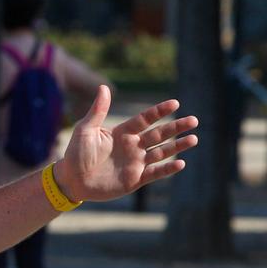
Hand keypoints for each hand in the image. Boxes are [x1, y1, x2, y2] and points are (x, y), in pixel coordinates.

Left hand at [56, 87, 199, 203]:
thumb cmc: (76, 153)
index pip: (145, 119)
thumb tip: (104, 87)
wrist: (72, 180)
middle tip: (194, 120)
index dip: (160, 111)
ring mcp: (135, 163)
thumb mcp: (86, 130)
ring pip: (162, 152)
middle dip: (176, 127)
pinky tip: (181, 163)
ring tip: (194, 139)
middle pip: (159, 134)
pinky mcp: (135, 179)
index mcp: (122, 132)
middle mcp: (132, 146)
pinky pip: (155, 173)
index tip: (175, 103)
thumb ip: (98, 111)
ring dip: (178, 146)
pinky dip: (167, 169)